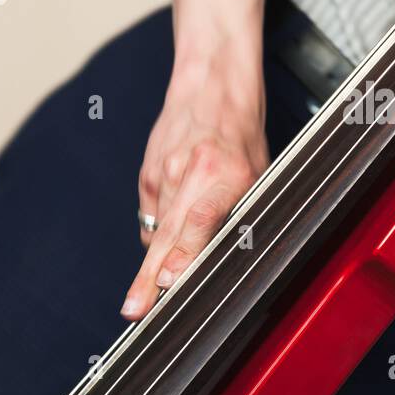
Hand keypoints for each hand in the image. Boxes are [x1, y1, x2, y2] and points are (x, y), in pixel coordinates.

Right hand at [121, 56, 267, 319]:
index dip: (185, 251)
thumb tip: (219, 259)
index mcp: (227, 172)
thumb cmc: (243, 132)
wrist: (211, 83)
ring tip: (136, 304)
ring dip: (151, 267)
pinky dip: (157, 234)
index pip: (201, 218)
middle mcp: (191, 173)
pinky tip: (164, 245)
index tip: (171, 281)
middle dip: (149, 277)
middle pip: (168, 233)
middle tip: (134, 311)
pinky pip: (150, 216)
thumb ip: (238, 212)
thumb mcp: (259, 171)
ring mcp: (164, 172)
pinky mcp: (147, 172)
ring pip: (156, 230)